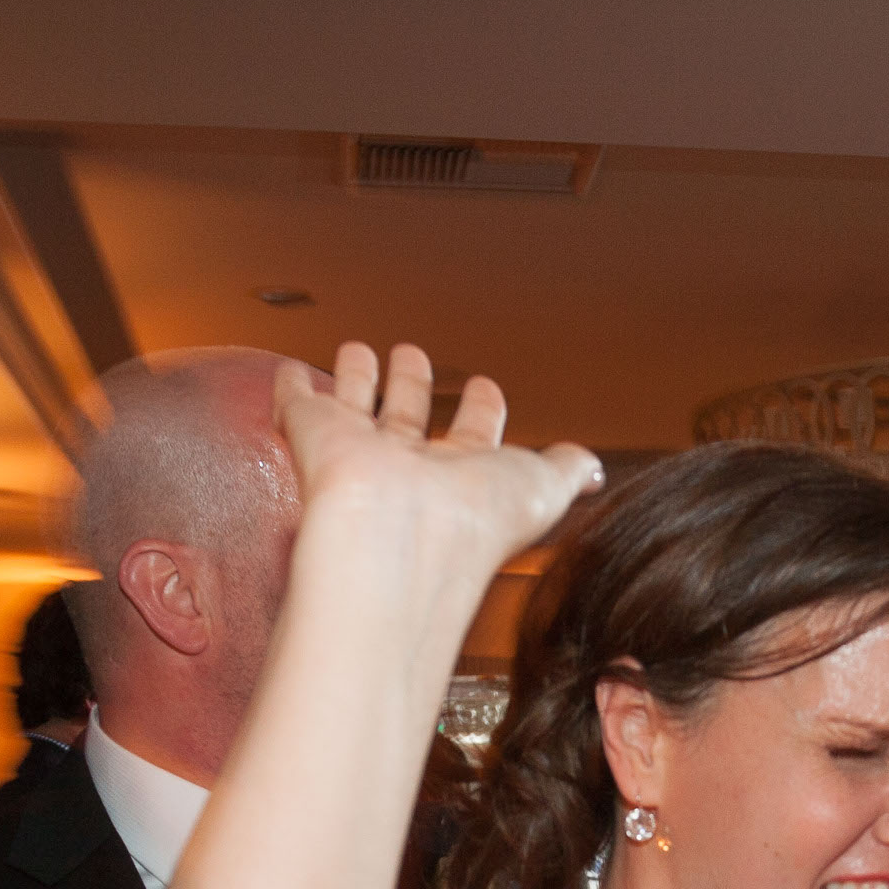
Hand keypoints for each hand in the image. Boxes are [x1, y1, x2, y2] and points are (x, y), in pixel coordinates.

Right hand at [270, 343, 603, 697]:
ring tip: (359, 350)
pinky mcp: (315, 437)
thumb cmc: (472, 525)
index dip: (482, 411)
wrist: (401, 538)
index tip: (486, 388)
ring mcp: (359, 454)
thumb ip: (569, 472)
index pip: (474, 438)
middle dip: (413, 385)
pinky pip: (300, 405)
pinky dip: (293, 387)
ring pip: (357, 406)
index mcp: (463, 480)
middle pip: (411, 417)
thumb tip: (597, 471)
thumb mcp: (544, 489)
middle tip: (412, 356)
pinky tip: (292, 372)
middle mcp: (411, 469)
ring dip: (359, 377)